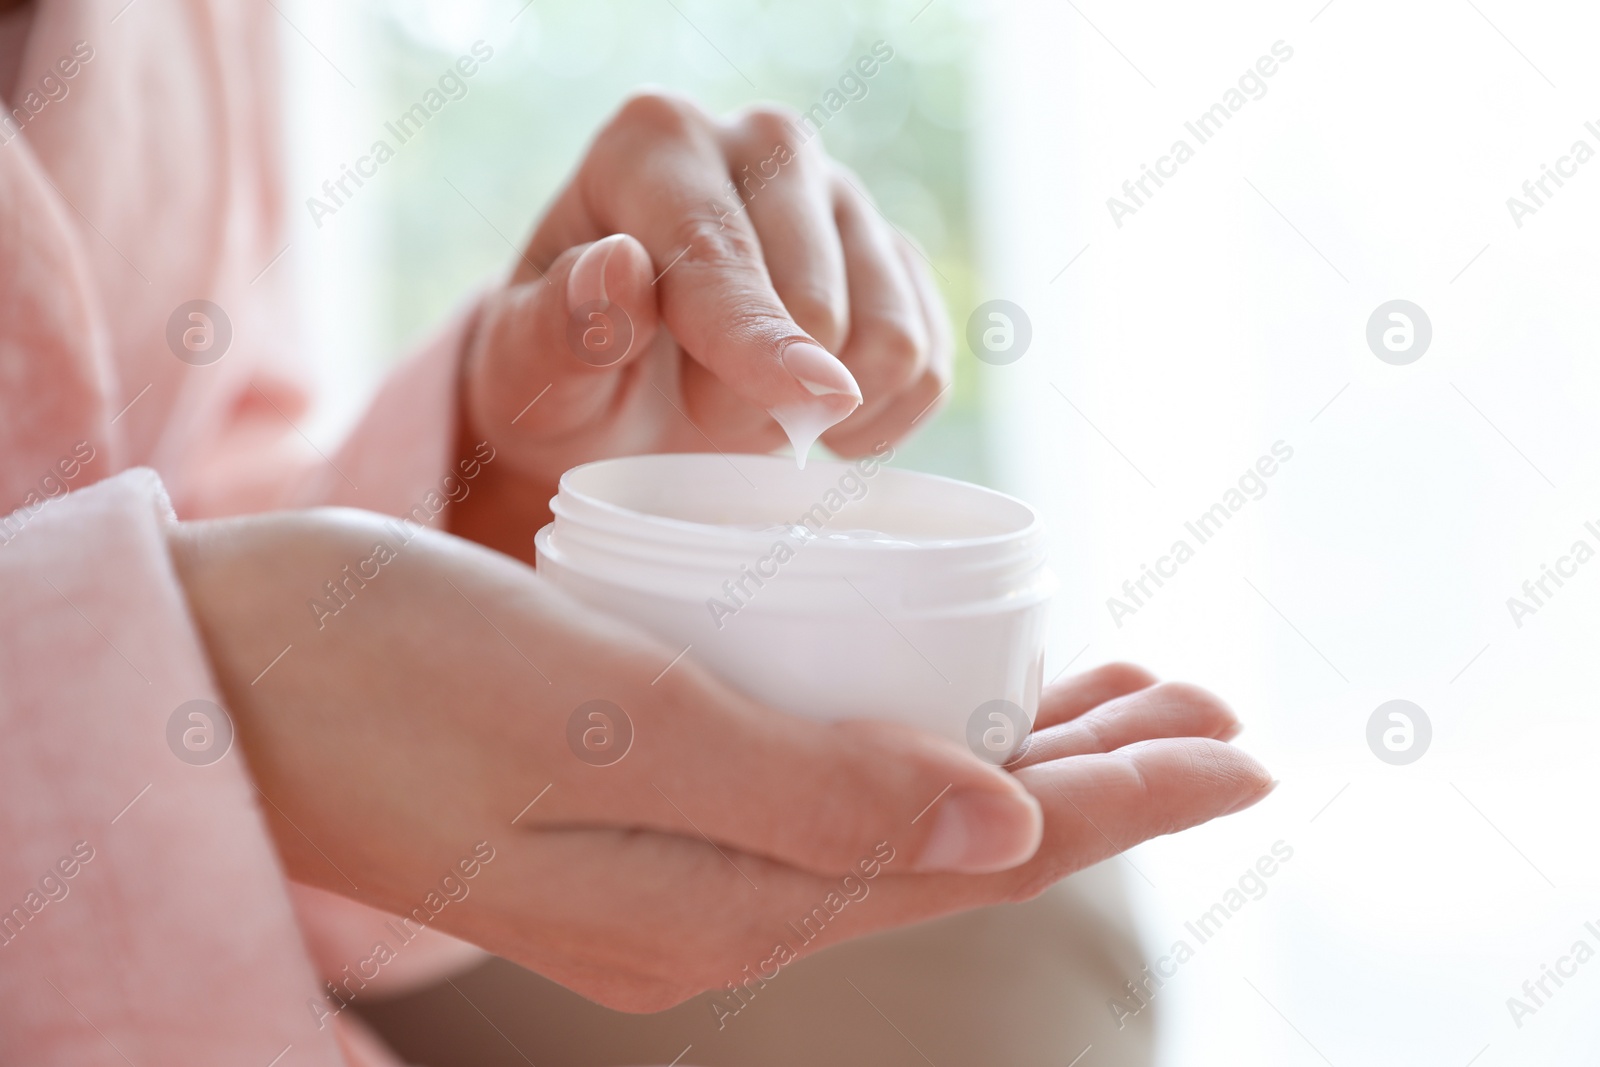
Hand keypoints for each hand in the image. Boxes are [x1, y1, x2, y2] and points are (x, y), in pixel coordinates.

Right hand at [169, 513, 1269, 1011]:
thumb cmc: (388, 669)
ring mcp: (665, 856)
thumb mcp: (599, 723)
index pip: (967, 861)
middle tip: (1204, 701)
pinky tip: (941, 703)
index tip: (1237, 750)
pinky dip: (905, 737)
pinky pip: (816, 780)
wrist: (223, 672)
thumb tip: (1000, 839)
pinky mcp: (630, 796)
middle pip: (949, 843)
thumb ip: (802, 791)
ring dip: (1008, 754)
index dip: (1115, 805)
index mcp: (709, 904)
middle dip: (1088, 775)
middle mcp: (703, 904)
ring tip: (1115, 692)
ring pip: (891, 810)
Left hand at [452, 92, 951, 558]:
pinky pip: (928, 369)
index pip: (718, 253)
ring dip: (825, 415)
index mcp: (656, 142)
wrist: (620, 398)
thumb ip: (560, 325)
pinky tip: (818, 419)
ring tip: (755, 413)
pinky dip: (879, 422)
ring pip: (891, 337)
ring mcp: (841, 198)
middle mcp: (764, 144)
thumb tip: (620, 266)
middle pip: (817, 301)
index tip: (799, 409)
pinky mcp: (895, 259)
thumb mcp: (527, 369)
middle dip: (760, 394)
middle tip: (700, 416)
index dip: (754, 343)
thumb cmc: (566, 372)